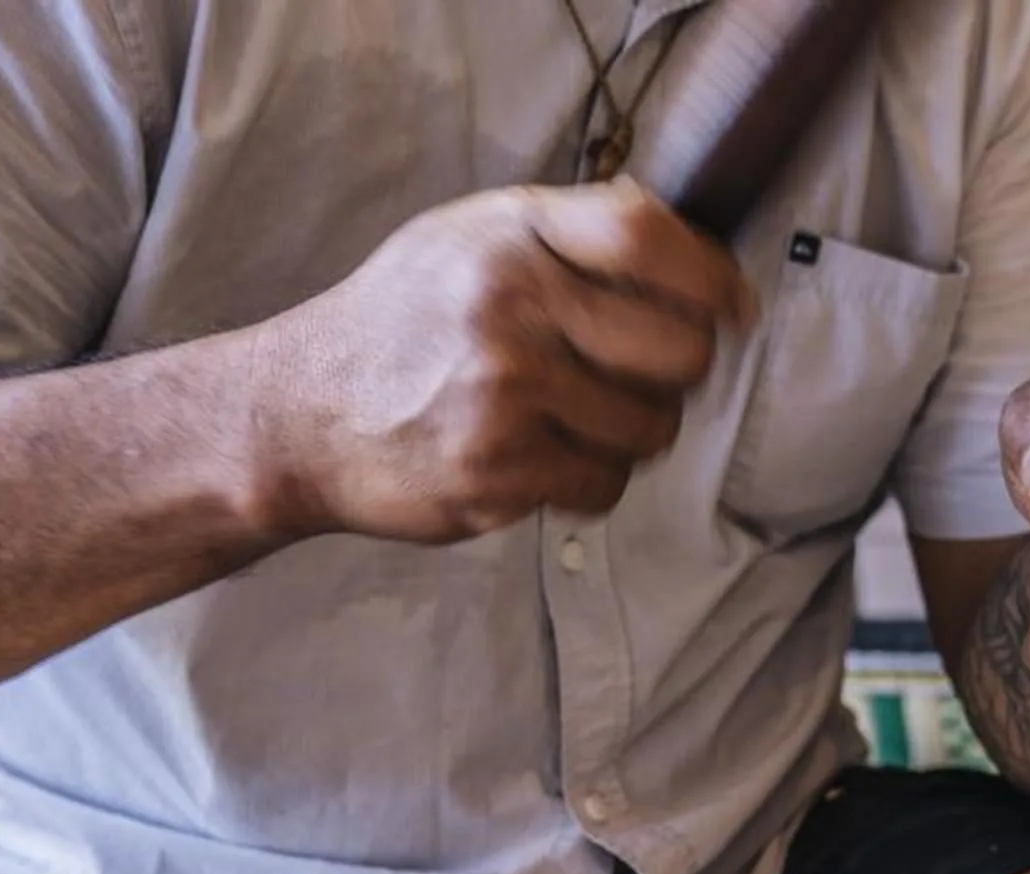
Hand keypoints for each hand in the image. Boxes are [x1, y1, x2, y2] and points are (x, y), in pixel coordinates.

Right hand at [255, 181, 753, 544]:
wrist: (298, 415)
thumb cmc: (398, 323)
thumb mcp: (466, 239)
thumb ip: (566, 233)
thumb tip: (687, 252)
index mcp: (508, 239)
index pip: (650, 240)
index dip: (711, 276)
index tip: (730, 305)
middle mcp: (508, 310)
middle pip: (679, 350)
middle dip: (676, 371)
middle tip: (639, 375)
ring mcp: (504, 399)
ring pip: (649, 429)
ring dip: (630, 431)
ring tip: (575, 416)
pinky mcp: (497, 475)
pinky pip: (603, 484)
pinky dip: (587, 478)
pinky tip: (541, 456)